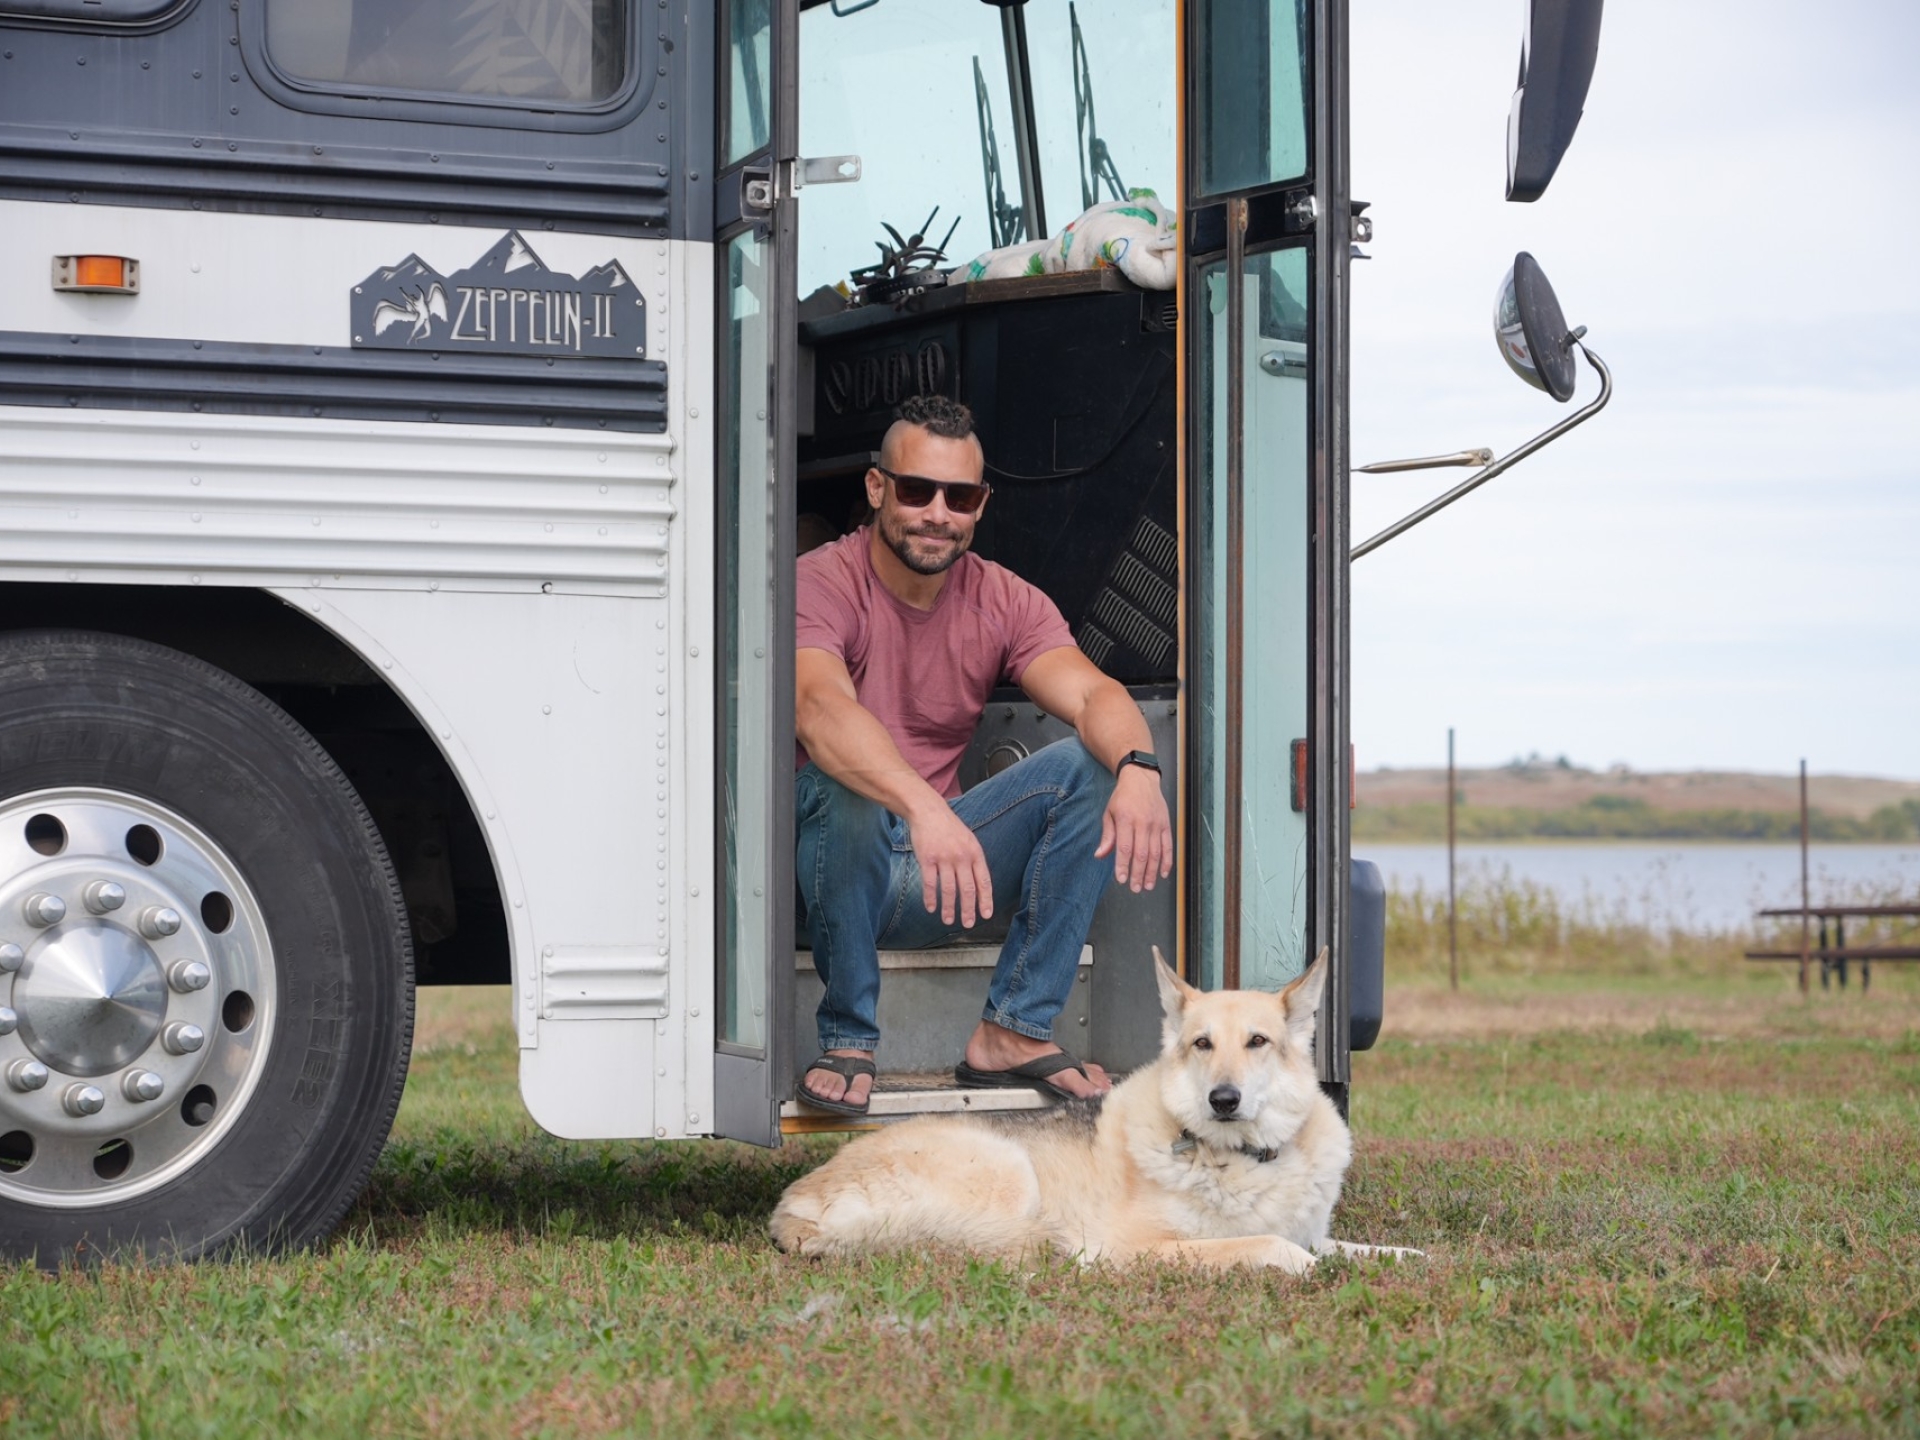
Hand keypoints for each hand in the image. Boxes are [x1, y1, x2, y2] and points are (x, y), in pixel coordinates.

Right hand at [906, 802, 993, 927]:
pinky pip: (930, 883)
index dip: (985, 900)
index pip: (984, 881)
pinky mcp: (927, 858)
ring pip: (948, 889)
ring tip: (948, 920)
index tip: (986, 915)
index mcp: (975, 853)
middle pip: (967, 888)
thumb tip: (979, 885)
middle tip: (968, 924)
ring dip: (949, 908)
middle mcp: (962, 856)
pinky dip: (930, 898)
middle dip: (968, 909)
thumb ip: (974, 861)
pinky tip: (931, 908)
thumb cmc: (949, 828)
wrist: (928, 811)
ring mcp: (944, 858)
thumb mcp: (969, 840)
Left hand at [1096, 765, 1172, 892]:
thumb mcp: (1109, 813)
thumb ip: (1107, 836)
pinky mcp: (1166, 824)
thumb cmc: (1122, 798)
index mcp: (1126, 819)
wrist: (1141, 778)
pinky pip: (1168, 846)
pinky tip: (1163, 874)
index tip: (1121, 879)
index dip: (1123, 865)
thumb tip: (1100, 856)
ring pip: (1156, 853)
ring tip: (1148, 886)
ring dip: (1152, 871)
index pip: (1125, 848)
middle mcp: (1143, 822)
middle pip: (1141, 854)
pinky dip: (1166, 861)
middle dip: (1138, 874)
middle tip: (1135, 888)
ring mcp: (1156, 824)